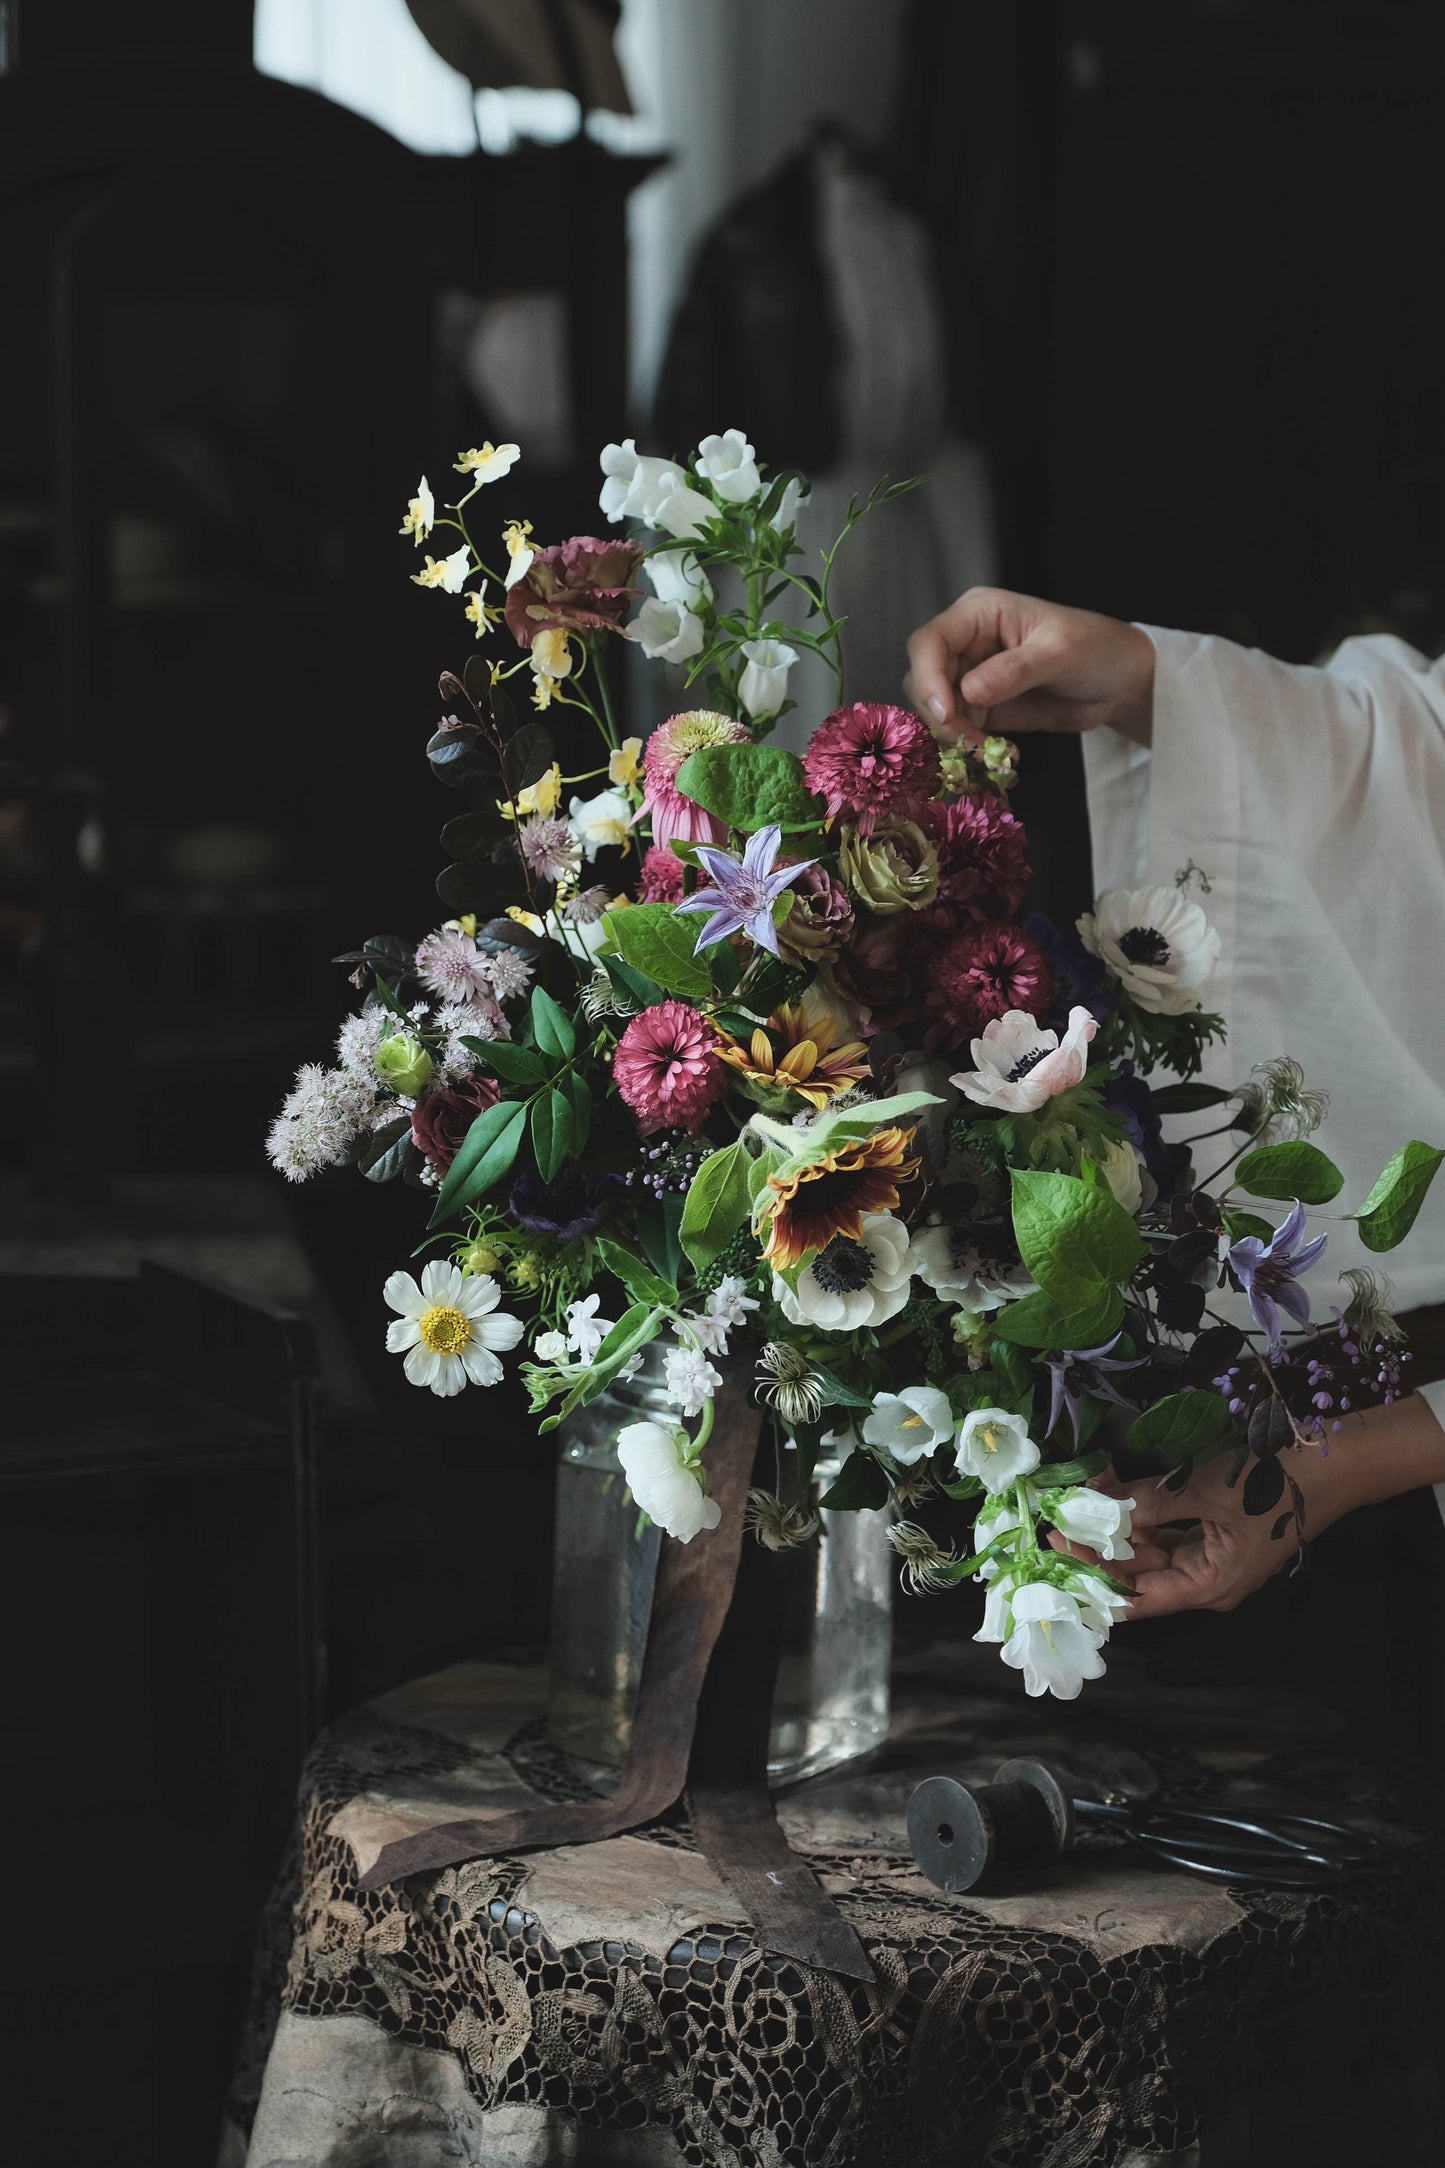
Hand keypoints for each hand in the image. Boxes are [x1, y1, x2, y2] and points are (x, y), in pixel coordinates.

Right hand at [904, 586, 1155, 746]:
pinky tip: (1000, 754)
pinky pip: (959, 731)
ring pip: (936, 711)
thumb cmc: (1096, 648)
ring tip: (989, 752)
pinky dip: (971, 748)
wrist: (1121, 682)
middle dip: (939, 714)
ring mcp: (972, 678)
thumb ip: (1014, 670)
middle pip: (923, 680)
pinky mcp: (983, 709)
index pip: (929, 642)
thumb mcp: (1059, 652)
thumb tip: (968, 692)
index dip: (927, 677)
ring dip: (954, 737)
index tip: (944, 713)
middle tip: (970, 742)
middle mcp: (966, 644)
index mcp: (978, 614)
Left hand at [1061, 1393, 1444, 1619]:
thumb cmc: (1271, 1483)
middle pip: (1138, 1575)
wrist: (1329, 1461)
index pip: (1135, 1600)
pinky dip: (1142, 1512)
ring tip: (1081, 1494)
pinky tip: (1114, 1487)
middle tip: (1057, 1514)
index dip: (1092, 1578)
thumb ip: (1150, 1503)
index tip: (1055, 1550)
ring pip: (1149, 1550)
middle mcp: (1205, 1581)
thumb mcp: (1204, 1490)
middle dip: (1097, 1545)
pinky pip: (1168, 1530)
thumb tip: (1099, 1508)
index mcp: (1207, 1586)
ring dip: (1117, 1525)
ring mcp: (1210, 1556)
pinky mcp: (1213, 1531)